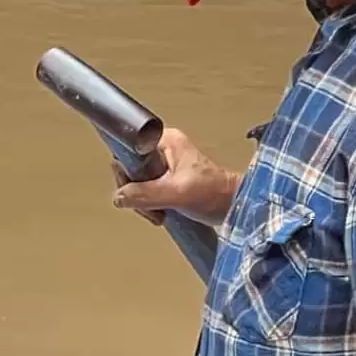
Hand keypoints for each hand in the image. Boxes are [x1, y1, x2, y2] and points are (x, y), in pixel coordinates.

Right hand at [113, 128, 237, 226]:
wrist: (236, 206)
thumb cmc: (215, 193)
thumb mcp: (178, 192)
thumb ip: (146, 194)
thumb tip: (119, 197)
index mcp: (165, 141)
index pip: (128, 151)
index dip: (126, 173)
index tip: (133, 191)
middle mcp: (163, 150)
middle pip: (130, 170)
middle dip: (135, 193)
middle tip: (151, 209)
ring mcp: (165, 166)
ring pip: (136, 184)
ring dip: (143, 203)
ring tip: (159, 214)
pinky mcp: (168, 181)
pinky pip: (146, 192)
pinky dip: (149, 206)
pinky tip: (161, 213)